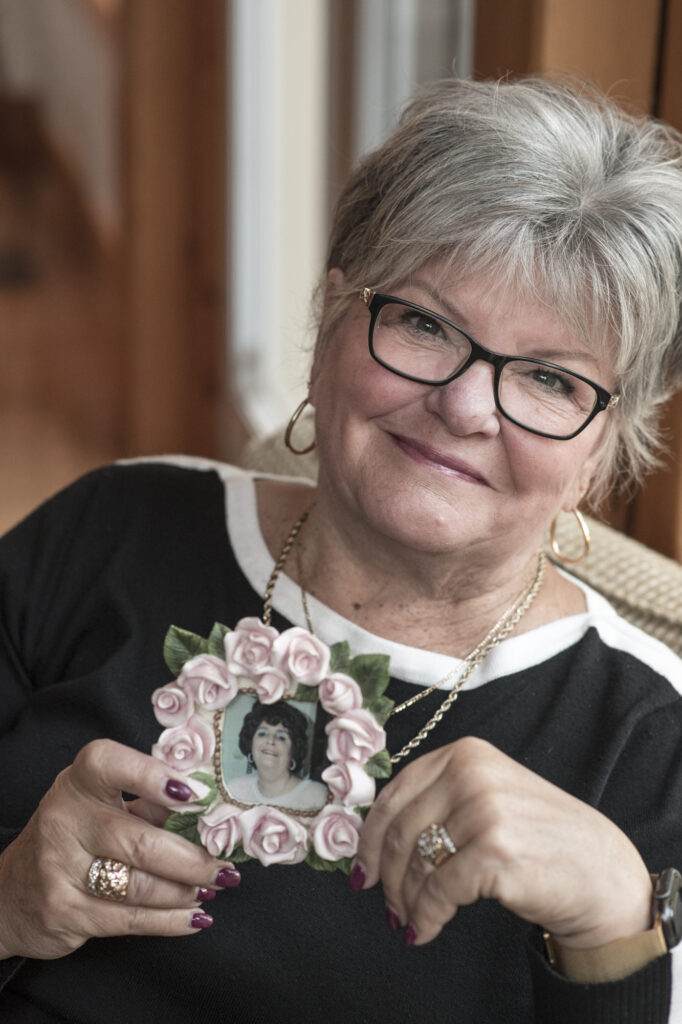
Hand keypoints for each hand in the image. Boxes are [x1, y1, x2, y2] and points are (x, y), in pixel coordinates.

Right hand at [0, 739, 240, 959]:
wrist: (10, 894)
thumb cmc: (74, 838)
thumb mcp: (101, 806)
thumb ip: (149, 802)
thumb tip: (212, 807)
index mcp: (78, 782)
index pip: (111, 765)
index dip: (153, 776)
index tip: (195, 794)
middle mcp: (64, 819)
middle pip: (142, 841)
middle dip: (194, 859)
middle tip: (225, 866)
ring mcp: (59, 867)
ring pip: (140, 884)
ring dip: (186, 890)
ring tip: (211, 888)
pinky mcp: (64, 911)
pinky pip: (129, 919)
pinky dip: (170, 920)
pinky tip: (194, 917)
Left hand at [355, 736, 652, 947]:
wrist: (599, 870)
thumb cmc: (539, 837)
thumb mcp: (488, 796)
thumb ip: (439, 802)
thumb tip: (373, 838)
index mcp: (465, 753)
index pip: (397, 792)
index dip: (371, 835)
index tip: (360, 867)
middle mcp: (472, 774)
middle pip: (401, 830)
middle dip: (386, 875)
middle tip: (385, 905)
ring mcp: (484, 810)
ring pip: (417, 863)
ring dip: (405, 901)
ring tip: (407, 921)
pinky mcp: (494, 851)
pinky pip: (438, 891)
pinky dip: (425, 917)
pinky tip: (425, 930)